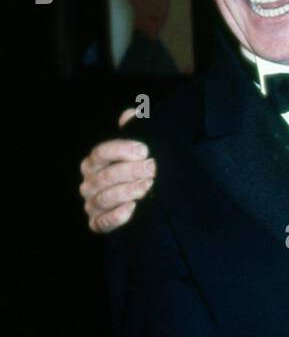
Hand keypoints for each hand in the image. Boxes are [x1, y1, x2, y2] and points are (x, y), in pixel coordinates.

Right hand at [79, 108, 155, 232]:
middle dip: (131, 171)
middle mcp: (89, 182)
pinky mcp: (97, 223)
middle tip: (153, 169)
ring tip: (148, 187)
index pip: (101, 153)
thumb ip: (134, 129)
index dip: (121, 150)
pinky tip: (132, 209)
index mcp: (94, 162)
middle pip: (105, 175)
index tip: (144, 150)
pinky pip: (102, 223)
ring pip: (105, 197)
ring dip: (127, 191)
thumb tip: (132, 113)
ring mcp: (92, 204)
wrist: (145, 199)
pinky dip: (116, 216)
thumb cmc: (139, 168)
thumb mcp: (139, 149)